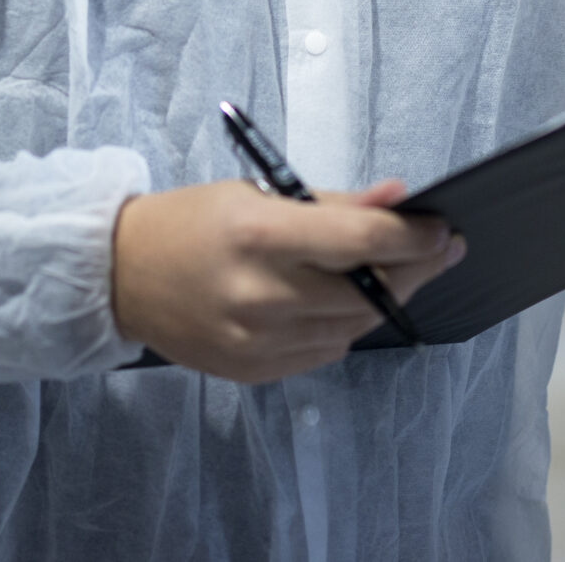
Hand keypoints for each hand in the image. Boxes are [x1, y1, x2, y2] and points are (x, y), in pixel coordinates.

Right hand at [111, 178, 463, 381]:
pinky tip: (342, 301)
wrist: (121, 276)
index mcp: (261, 237)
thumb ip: (333, 203)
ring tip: (395, 271)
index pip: (362, 242)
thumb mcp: (258, 192)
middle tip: (439, 250)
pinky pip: (324, 352)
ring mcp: (256, 342)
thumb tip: (398, 199)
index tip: (443, 229)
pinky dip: (344, 326)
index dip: (415, 238)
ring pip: (354, 328)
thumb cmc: (194, 222)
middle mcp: (261, 295)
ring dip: (383, 299)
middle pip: (369, 292)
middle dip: (414, 269)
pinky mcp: (252, 372)